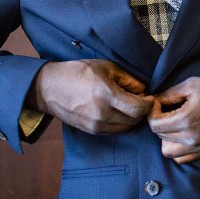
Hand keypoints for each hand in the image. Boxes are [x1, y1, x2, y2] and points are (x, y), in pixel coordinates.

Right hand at [26, 59, 153, 134]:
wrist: (49, 88)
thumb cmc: (78, 72)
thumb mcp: (106, 67)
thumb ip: (128, 79)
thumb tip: (143, 90)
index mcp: (106, 95)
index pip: (138, 108)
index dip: (148, 104)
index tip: (150, 97)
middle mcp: (102, 114)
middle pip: (134, 120)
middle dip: (142, 110)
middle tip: (142, 99)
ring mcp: (96, 125)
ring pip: (126, 128)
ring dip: (132, 118)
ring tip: (130, 104)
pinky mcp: (91, 131)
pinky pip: (115, 131)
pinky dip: (122, 123)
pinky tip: (119, 111)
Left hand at [147, 77, 199, 163]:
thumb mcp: (193, 84)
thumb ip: (170, 93)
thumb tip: (156, 100)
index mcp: (186, 120)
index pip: (155, 125)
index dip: (152, 112)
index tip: (159, 103)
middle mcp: (190, 137)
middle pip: (159, 136)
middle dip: (158, 122)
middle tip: (166, 110)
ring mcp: (198, 147)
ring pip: (168, 151)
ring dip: (165, 138)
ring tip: (173, 124)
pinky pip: (181, 158)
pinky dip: (177, 148)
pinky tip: (181, 135)